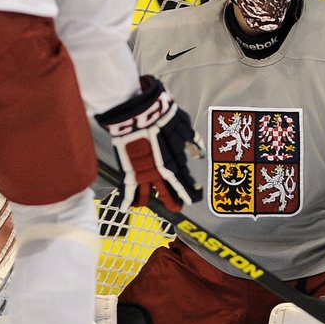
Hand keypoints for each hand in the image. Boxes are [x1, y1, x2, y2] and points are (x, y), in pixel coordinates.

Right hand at [94, 75, 203, 211]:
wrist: (141, 113)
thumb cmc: (164, 117)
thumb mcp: (184, 127)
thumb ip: (192, 142)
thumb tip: (200, 154)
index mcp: (175, 162)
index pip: (185, 182)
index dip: (190, 190)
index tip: (196, 196)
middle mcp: (161, 172)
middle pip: (169, 192)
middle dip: (173, 201)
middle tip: (178, 208)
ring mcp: (144, 173)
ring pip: (148, 194)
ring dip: (150, 202)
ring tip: (149, 207)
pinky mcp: (129, 170)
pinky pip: (128, 189)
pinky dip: (127, 200)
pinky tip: (124, 210)